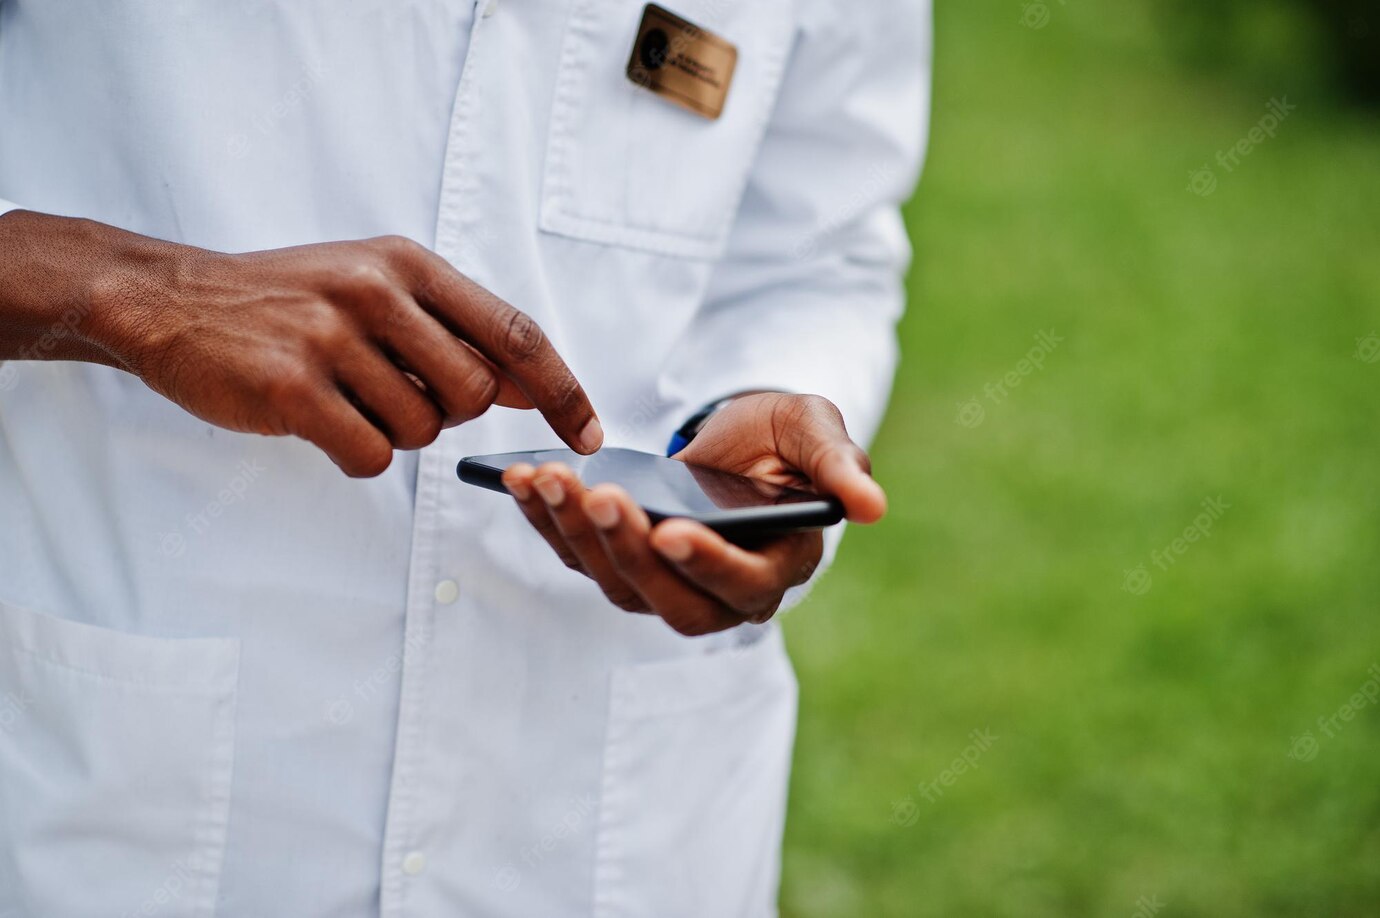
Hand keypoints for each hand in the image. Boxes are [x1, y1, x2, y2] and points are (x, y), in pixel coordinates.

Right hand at [0, 213, 601, 475]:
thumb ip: (456, 332)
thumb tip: (535, 388)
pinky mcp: (292, 385)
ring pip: (422, 431)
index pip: (516, 334)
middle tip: (393, 393)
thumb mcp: (378, 288)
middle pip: (475, 394)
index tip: (590, 434)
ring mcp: (333, 336)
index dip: (563, 391)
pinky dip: (356, 455)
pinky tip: (321, 423)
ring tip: (344, 398)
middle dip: (447, 413)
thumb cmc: (289, 301)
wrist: (173, 300)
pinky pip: (371, 456)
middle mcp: (378, 291)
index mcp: (409, 264)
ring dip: (393, 433)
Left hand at [501, 393, 885, 635]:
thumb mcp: (816, 433)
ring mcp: (663, 583)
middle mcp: (717, 594)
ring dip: (578, 534)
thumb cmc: (785, 439)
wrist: (739, 441)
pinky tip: (521, 479)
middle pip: (668, 600)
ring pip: (616, 584)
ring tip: (549, 479)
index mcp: (775, 569)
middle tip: (602, 496)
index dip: (708, 564)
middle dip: (628, 551)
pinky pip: (579, 554)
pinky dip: (545, 520)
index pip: (743, 586)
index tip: (673, 530)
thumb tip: (873, 505)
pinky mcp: (619, 562)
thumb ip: (840, 465)